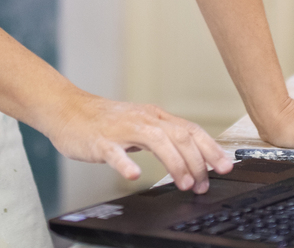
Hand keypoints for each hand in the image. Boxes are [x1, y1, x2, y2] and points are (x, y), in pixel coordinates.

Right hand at [44, 93, 231, 193]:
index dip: (211, 148)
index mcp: (154, 117)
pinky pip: (114, 152)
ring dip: (174, 163)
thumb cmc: (104, 122)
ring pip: (156, 141)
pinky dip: (125, 163)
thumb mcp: (139, 125)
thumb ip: (163, 138)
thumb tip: (190, 157)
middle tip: (202, 184)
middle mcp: (143, 119)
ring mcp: (122, 129)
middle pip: (179, 135)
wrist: (67, 109)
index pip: (190, 130)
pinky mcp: (100, 141)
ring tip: (183, 183)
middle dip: (197, 162)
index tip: (225, 166)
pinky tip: (133, 175)